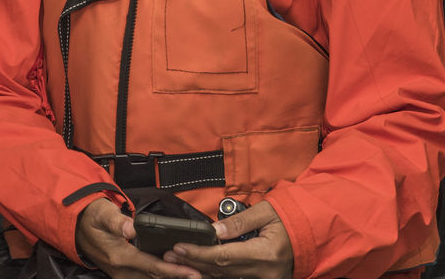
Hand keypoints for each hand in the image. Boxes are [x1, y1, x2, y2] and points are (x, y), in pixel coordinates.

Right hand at [76, 198, 200, 278]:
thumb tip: (132, 228)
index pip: (152, 267)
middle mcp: (121, 270)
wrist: (74, 224)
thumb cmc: (90, 216)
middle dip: (177, 278)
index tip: (193, 272)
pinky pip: (144, 278)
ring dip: (169, 278)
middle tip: (199, 276)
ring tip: (190, 276)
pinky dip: (159, 277)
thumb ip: (117, 221)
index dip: (174, 271)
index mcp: (118, 256)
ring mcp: (121, 274)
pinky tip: (171, 275)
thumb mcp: (102, 213)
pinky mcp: (122, 273)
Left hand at [165, 201, 292, 278]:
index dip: (199, 253)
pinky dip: (217, 272)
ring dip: (202, 268)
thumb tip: (214, 230)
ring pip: (227, 277)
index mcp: (266, 254)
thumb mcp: (266, 212)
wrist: (312, 233)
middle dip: (194, 261)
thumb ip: (239, 222)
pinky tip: (201, 266)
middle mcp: (265, 272)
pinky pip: (236, 278)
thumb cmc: (290, 219)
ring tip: (180, 259)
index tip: (179, 247)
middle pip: (221, 269)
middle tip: (171, 254)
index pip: (224, 256)